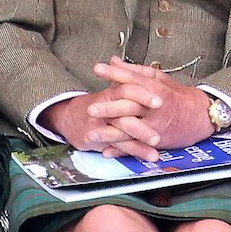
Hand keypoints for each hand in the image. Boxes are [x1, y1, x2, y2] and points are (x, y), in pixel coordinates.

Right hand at [39, 91, 162, 161]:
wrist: (70, 118)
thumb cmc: (99, 104)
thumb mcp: (113, 91)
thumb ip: (128, 82)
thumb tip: (148, 75)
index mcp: (111, 94)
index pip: (126, 91)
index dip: (143, 96)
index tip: (160, 102)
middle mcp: (104, 110)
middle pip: (123, 116)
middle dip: (142, 126)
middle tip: (158, 133)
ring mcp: (101, 127)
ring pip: (121, 134)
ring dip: (140, 141)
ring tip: (156, 148)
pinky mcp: (99, 140)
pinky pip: (119, 146)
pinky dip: (135, 151)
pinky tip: (150, 155)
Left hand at [90, 57, 213, 150]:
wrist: (200, 118)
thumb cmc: (177, 96)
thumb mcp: (159, 78)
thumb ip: (134, 71)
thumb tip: (113, 61)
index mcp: (156, 89)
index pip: (132, 80)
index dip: (115, 74)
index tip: (98, 69)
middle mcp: (154, 108)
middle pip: (130, 107)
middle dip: (109, 108)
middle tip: (90, 108)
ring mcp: (155, 126)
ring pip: (130, 130)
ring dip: (110, 133)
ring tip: (91, 134)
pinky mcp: (156, 141)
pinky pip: (136, 147)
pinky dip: (121, 151)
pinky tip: (107, 151)